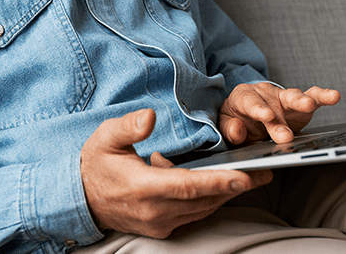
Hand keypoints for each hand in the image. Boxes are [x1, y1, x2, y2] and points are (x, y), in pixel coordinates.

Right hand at [80, 109, 271, 238]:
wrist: (79, 198)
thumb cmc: (95, 164)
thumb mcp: (105, 137)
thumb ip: (129, 127)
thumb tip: (150, 116)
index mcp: (142, 187)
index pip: (187, 186)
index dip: (218, 182)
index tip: (244, 176)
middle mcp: (154, 210)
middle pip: (203, 201)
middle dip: (236, 187)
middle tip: (266, 172)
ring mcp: (158, 223)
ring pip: (202, 210)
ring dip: (228, 194)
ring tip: (254, 176)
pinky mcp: (161, 227)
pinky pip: (194, 215)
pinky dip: (211, 200)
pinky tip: (225, 184)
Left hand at [219, 83, 339, 144]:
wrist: (248, 115)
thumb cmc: (238, 120)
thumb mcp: (228, 125)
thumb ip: (230, 129)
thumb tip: (237, 131)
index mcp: (244, 97)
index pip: (250, 102)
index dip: (258, 108)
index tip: (267, 116)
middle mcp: (265, 93)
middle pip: (273, 104)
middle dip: (280, 121)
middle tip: (285, 137)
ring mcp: (283, 98)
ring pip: (293, 97)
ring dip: (301, 102)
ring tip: (309, 105)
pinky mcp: (299, 104)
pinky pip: (312, 98)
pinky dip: (323, 97)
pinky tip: (334, 96)